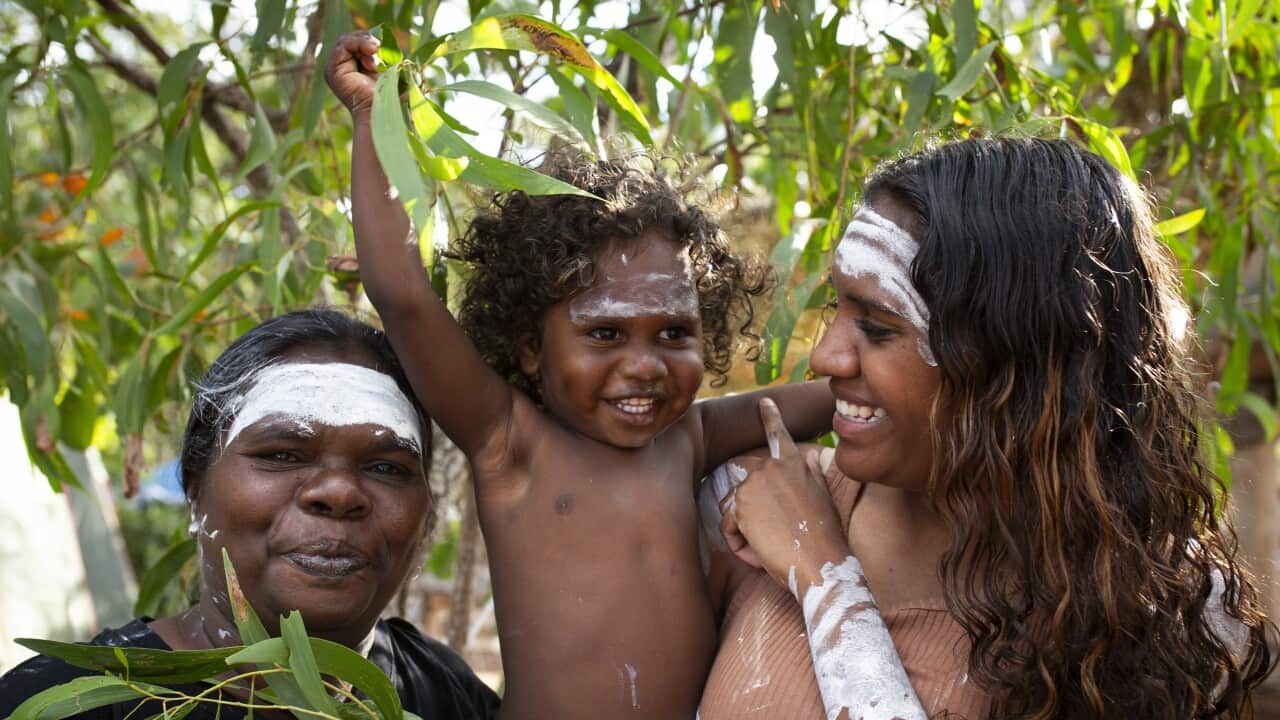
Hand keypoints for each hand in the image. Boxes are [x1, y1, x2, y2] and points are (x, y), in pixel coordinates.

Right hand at [324, 32, 380, 114]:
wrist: (381, 111)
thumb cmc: (389, 95)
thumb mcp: (388, 69)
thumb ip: (383, 55)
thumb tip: (382, 41)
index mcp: (353, 66)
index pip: (358, 42)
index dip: (370, 40)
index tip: (383, 49)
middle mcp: (341, 66)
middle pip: (351, 39)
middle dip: (367, 41)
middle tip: (379, 49)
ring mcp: (334, 68)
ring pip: (346, 39)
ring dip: (363, 43)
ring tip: (374, 54)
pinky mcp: (332, 69)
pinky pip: (342, 44)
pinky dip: (357, 44)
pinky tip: (369, 55)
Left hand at [720, 398, 847, 594]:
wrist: (822, 564)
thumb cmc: (824, 538)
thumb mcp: (822, 498)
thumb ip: (813, 473)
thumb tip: (813, 454)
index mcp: (794, 464)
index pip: (779, 434)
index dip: (770, 416)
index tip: (763, 402)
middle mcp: (772, 467)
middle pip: (747, 488)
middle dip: (754, 515)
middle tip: (780, 537)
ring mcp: (754, 482)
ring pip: (737, 511)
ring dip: (749, 534)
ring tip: (776, 547)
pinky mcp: (740, 504)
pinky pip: (729, 527)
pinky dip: (740, 545)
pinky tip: (762, 553)